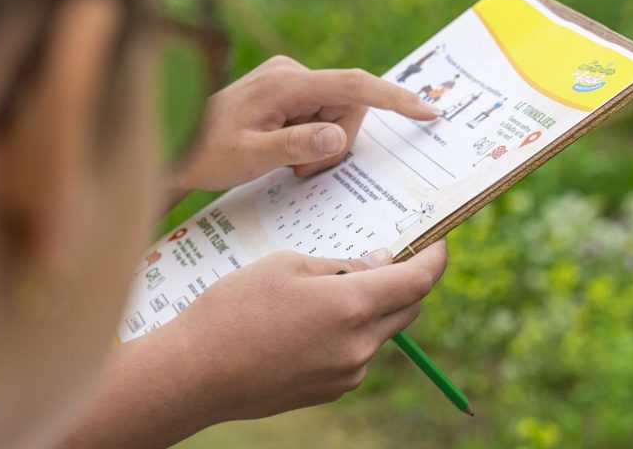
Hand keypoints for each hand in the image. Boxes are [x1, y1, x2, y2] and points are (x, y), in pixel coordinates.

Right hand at [168, 240, 446, 422]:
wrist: (194, 373)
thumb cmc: (235, 308)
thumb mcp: (288, 265)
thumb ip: (343, 264)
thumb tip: (381, 263)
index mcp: (352, 305)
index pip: (418, 280)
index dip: (435, 258)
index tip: (439, 242)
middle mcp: (359, 345)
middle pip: (408, 307)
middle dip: (403, 281)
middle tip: (376, 259)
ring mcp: (347, 373)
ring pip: (381, 331)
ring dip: (371, 308)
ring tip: (323, 293)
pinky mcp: (331, 390)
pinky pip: (358, 354)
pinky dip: (351, 333)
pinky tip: (309, 324)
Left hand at [170, 55, 441, 191]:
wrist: (176, 144)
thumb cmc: (206, 152)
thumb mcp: (249, 157)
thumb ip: (294, 146)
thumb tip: (338, 137)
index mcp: (285, 84)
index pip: (354, 85)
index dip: (394, 98)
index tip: (427, 112)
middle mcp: (292, 74)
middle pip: (349, 106)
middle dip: (336, 142)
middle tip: (302, 171)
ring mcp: (290, 81)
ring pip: (338, 114)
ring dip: (323, 145)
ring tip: (289, 165)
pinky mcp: (289, 92)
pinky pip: (323, 114)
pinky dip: (314, 139)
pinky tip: (286, 154)